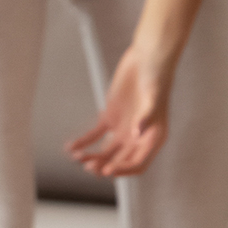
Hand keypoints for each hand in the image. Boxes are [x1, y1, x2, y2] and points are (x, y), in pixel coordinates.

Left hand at [67, 43, 172, 177]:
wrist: (147, 57)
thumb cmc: (156, 77)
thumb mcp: (153, 97)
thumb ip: (146, 116)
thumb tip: (137, 134)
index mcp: (153, 138)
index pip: (138, 164)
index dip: (123, 170)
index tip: (107, 170)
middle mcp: (137, 138)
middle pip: (119, 161)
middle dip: (104, 166)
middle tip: (89, 167)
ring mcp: (123, 129)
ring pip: (105, 151)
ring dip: (92, 157)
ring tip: (78, 158)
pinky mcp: (109, 118)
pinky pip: (95, 135)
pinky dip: (83, 142)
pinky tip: (70, 148)